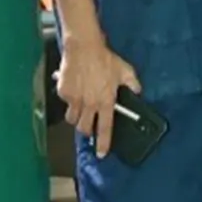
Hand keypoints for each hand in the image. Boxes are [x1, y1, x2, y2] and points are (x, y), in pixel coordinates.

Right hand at [56, 40, 141, 157]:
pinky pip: (65, 102)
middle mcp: (89, 104)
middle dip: (87, 130)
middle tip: (89, 125)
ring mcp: (74, 99)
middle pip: (84, 128)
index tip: (101, 154)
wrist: (84, 47)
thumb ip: (133, 84)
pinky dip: (69, 100)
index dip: (104, 143)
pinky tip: (74, 90)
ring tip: (81, 109)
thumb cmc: (106, 59)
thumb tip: (138, 92)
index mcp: (106, 102)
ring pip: (72, 119)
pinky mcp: (63, 92)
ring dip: (76, 118)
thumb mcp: (125, 70)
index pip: (105, 128)